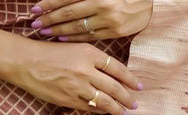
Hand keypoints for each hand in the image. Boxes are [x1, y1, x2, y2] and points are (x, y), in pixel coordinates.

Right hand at [10, 40, 142, 114]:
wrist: (27, 63)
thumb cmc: (51, 54)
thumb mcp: (75, 49)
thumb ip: (93, 60)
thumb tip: (112, 74)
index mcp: (89, 53)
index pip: (117, 68)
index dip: (130, 79)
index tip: (139, 86)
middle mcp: (86, 70)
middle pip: (114, 87)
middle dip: (127, 98)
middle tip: (135, 104)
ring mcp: (78, 87)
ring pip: (104, 101)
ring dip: (117, 108)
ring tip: (125, 112)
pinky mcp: (69, 100)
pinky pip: (90, 108)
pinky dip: (101, 111)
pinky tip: (107, 113)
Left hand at [29, 0, 152, 40]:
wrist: (153, 0)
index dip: (50, 3)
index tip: (35, 8)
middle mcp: (102, 4)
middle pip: (69, 13)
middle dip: (50, 19)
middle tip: (34, 23)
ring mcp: (109, 20)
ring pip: (78, 27)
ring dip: (59, 30)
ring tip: (44, 31)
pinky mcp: (115, 32)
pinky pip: (90, 36)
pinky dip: (74, 38)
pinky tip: (62, 38)